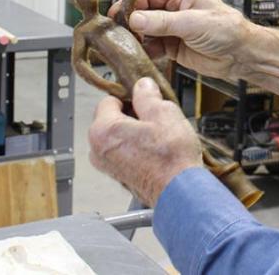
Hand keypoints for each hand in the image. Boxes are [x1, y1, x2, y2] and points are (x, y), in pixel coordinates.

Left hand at [88, 77, 202, 205]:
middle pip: (111, 119)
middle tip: (155, 118)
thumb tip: (142, 85)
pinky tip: (155, 150)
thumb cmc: (170, 157)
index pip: (109, 100)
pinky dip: (135, 148)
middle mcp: (98, 150)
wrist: (180, 192)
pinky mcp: (119, 177)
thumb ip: (148, 95)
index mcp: (103, 130)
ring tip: (158, 135)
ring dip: (134, 132)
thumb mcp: (163, 112)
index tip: (145, 100)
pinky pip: (123, 153)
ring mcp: (107, 166)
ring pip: (118, 137)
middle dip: (131, 115)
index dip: (130, 97)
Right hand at [109, 0, 252, 79]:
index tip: (117, 15)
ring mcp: (172, 26)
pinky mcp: (172, 44)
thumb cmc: (228, 30)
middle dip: (132, 23)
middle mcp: (175, 6)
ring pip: (145, 30)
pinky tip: (142, 55)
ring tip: (128, 46)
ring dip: (137, 39)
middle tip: (119, 34)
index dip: (131, 4)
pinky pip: (152, 46)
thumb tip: (136, 19)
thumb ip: (162, 22)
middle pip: (143, 11)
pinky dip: (146, 51)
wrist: (242, 55)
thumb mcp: (193, 23)